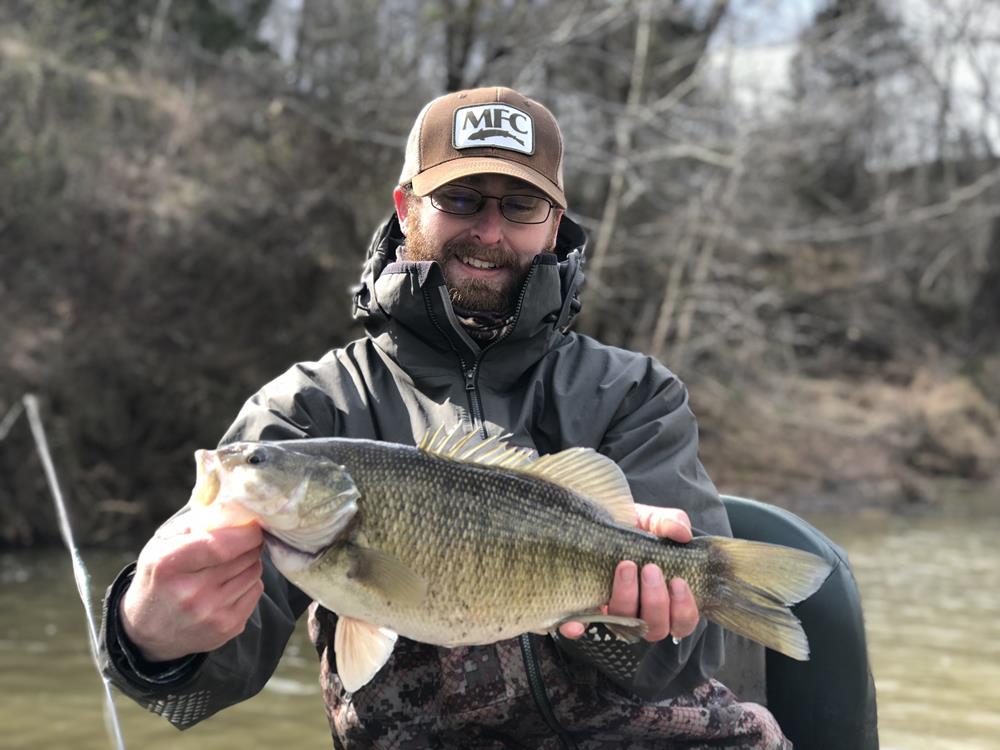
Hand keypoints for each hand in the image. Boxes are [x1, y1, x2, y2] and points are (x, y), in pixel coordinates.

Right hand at [119, 519, 264, 661]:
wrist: (148, 632)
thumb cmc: (159, 578)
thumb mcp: (161, 546)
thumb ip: (193, 524)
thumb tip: (232, 509)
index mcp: (169, 566)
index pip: (220, 545)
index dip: (245, 533)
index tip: (253, 525)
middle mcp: (191, 594)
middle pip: (244, 557)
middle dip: (249, 545)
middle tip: (242, 541)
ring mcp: (211, 615)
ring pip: (254, 572)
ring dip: (249, 563)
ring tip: (231, 564)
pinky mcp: (227, 628)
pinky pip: (256, 591)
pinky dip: (249, 583)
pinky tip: (230, 584)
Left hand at [559, 504, 699, 642]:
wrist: (600, 524)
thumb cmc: (633, 530)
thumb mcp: (651, 521)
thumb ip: (668, 523)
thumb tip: (682, 533)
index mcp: (666, 598)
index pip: (682, 622)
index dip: (683, 608)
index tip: (677, 580)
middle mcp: (642, 613)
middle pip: (656, 628)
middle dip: (655, 600)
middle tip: (650, 569)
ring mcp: (614, 614)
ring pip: (625, 627)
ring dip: (628, 599)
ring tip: (626, 567)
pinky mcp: (585, 611)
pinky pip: (581, 628)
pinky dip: (578, 627)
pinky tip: (576, 623)